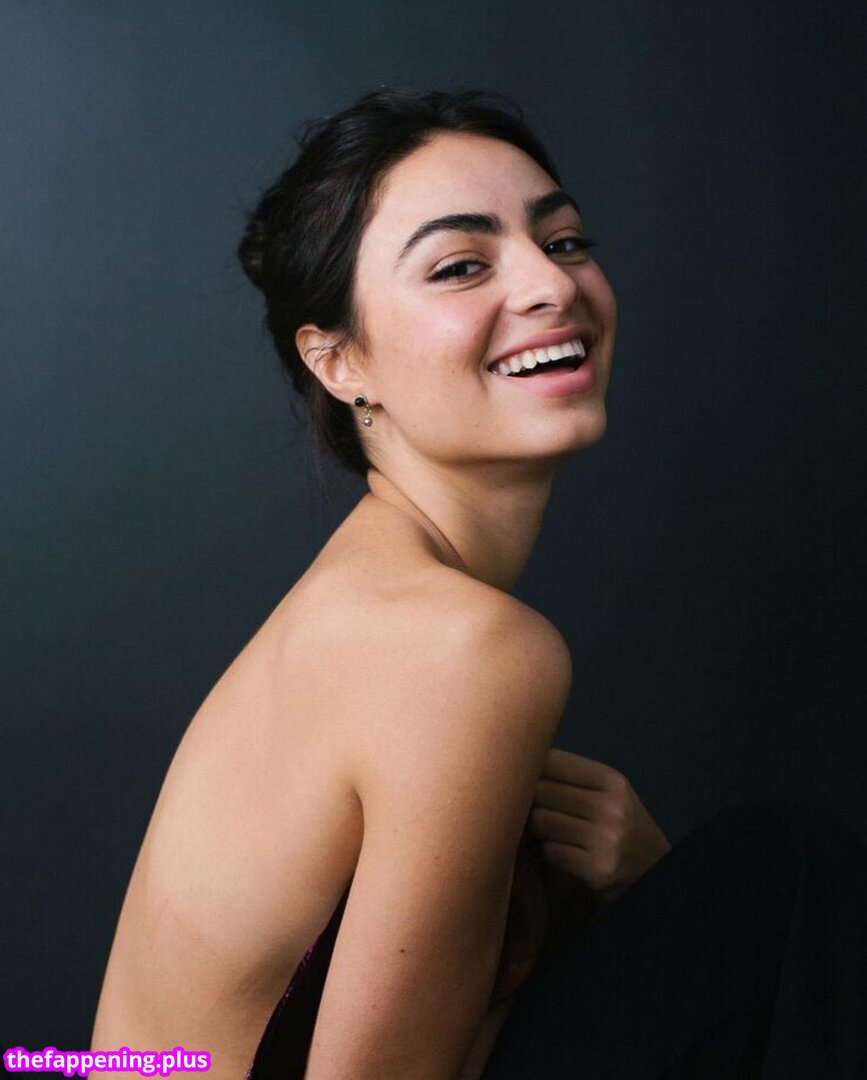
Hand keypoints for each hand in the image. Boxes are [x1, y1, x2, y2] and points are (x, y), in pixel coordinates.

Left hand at [529, 748, 671, 906]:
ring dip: (533, 828)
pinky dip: (546, 851)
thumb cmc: (622, 827)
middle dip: (526, 798)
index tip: (521, 776)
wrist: (655, 872)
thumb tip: (522, 762)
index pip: (554, 761)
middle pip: (541, 790)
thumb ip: (573, 779)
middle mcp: (612, 807)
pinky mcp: (598, 869)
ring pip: (540, 821)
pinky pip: (550, 851)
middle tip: (522, 806)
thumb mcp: (609, 794)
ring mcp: (606, 839)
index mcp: (612, 781)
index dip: (530, 767)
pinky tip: (556, 850)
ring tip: (539, 829)